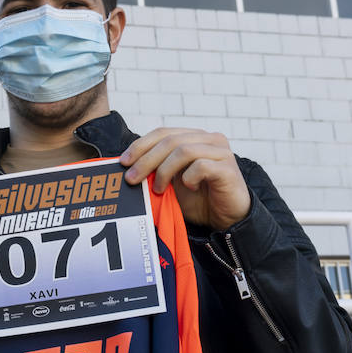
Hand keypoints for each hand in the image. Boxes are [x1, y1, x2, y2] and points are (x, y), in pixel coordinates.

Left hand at [119, 128, 250, 231]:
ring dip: (164, 170)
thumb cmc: (198, 200)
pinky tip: (188, 187)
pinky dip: (188, 178)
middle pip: (170, 140)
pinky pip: (201, 166)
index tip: (123, 162)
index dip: (141, 145)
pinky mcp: (228, 168)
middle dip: (146, 160)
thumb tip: (128, 168)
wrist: (226, 219)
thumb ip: (156, 171)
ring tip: (158, 189)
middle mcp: (209, 139)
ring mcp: (220, 151)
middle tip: (131, 178)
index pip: (163, 132)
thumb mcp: (172, 182)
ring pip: (184, 150)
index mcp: (194, 137)